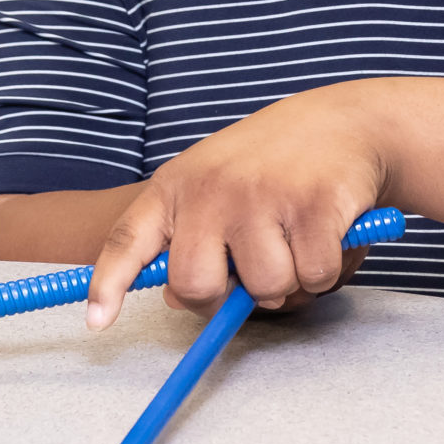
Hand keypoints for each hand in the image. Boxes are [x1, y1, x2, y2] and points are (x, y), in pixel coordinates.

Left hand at [83, 83, 384, 329]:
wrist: (346, 121)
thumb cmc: (275, 164)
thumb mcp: (216, 185)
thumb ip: (191, 238)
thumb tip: (179, 298)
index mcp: (177, 186)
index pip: (127, 240)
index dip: (109, 285)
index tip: (97, 322)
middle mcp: (212, 189)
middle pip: (195, 286)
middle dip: (227, 296)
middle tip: (252, 271)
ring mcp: (262, 196)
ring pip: (265, 289)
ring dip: (289, 280)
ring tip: (297, 239)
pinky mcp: (313, 206)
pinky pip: (313, 276)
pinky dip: (327, 268)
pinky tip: (327, 232)